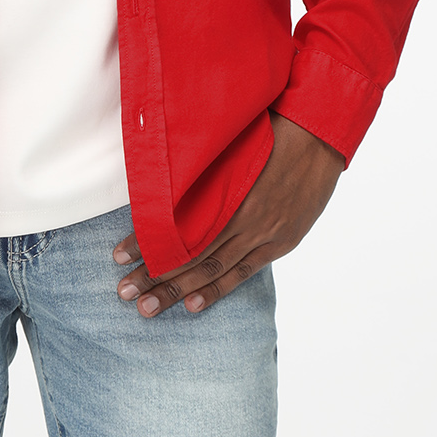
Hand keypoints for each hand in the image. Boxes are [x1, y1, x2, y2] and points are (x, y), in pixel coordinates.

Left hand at [112, 111, 343, 316]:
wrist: (318, 135)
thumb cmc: (268, 128)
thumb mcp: (229, 140)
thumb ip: (200, 164)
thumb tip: (161, 173)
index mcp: (224, 187)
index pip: (176, 225)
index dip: (146, 242)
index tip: (118, 255)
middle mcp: (240, 214)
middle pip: (189, 252)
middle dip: (154, 275)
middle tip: (123, 292)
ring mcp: (262, 231)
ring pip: (212, 268)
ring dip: (177, 290)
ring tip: (146, 308)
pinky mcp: (279, 241)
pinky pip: (243, 272)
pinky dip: (217, 290)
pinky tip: (192, 306)